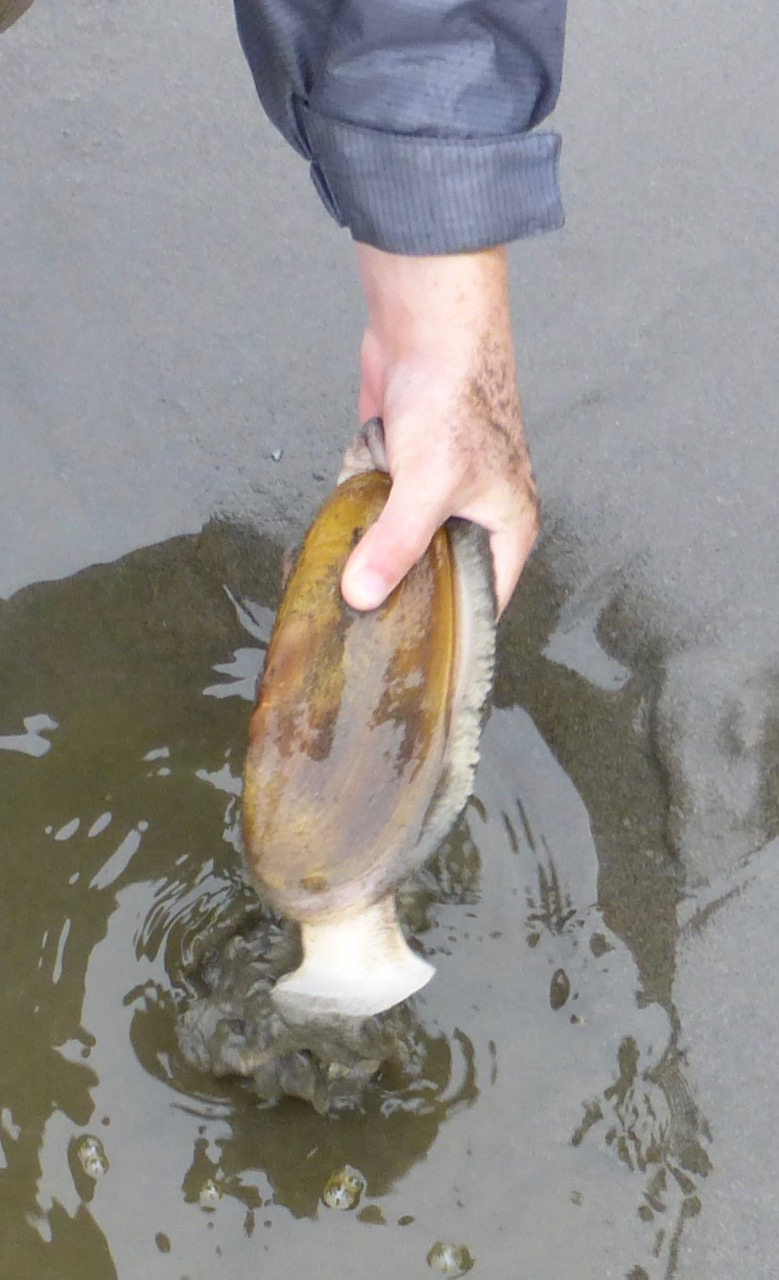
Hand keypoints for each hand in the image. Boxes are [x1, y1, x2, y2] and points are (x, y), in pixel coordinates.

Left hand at [340, 243, 538, 617]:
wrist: (428, 322)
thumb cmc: (455, 399)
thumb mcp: (427, 487)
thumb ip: (396, 546)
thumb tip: (362, 597)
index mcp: (508, 526)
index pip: (487, 600)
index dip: (454, 629)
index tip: (413, 659)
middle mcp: (477, 513)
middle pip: (438, 570)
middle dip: (402, 587)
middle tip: (362, 627)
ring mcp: (435, 488)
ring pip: (400, 536)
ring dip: (373, 544)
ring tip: (341, 580)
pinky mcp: (400, 463)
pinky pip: (375, 502)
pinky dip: (358, 505)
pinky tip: (336, 523)